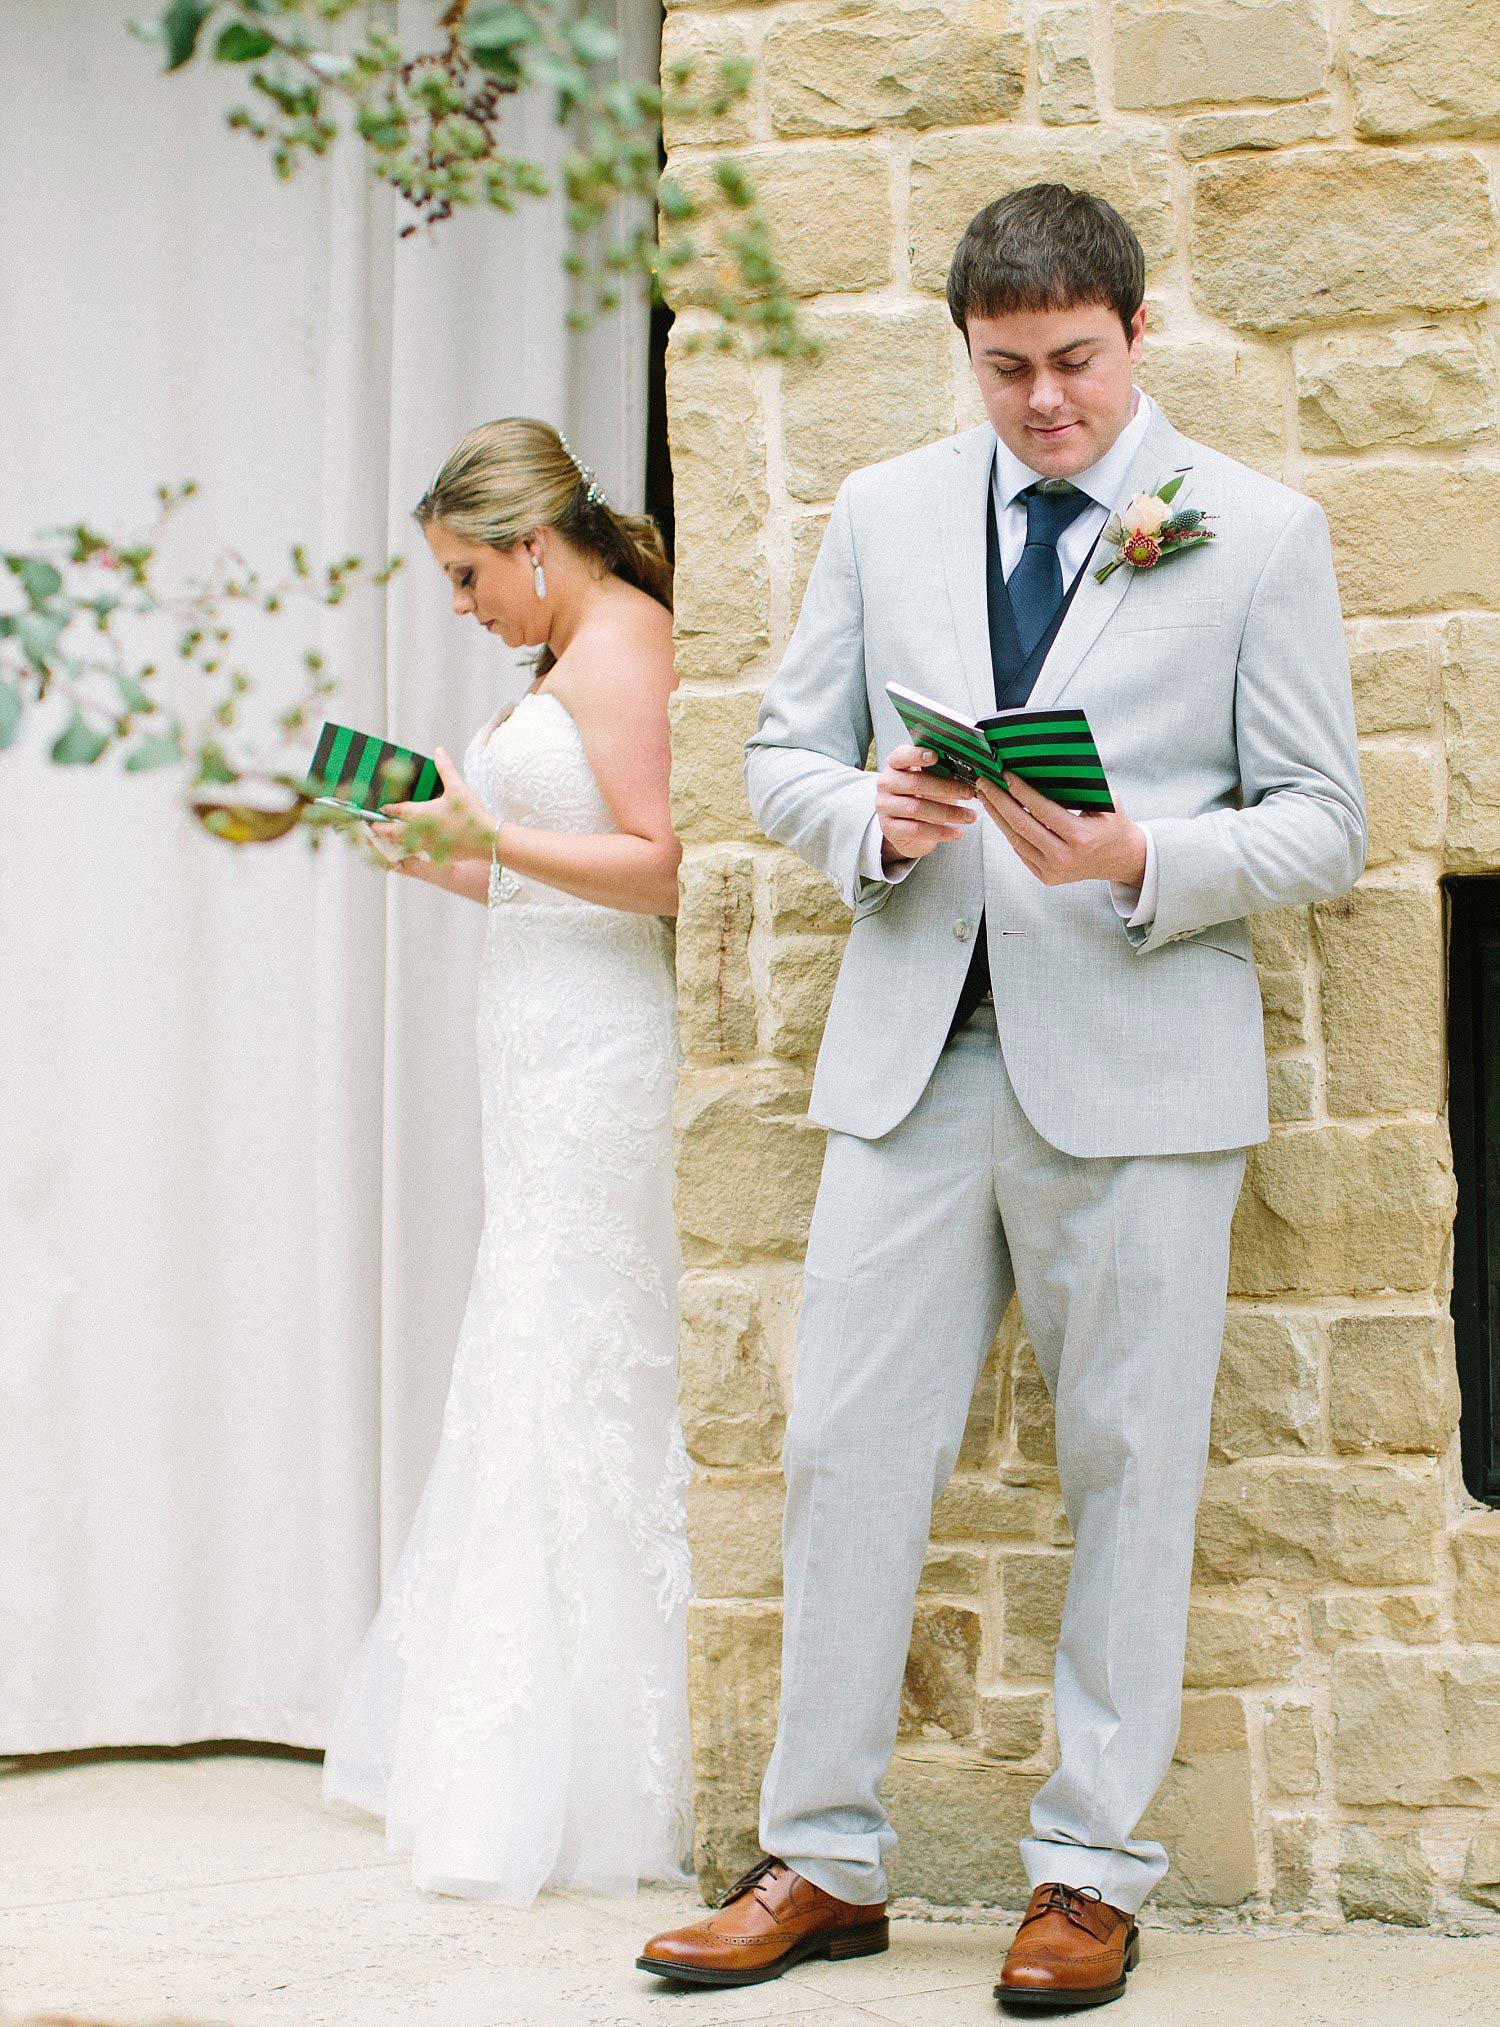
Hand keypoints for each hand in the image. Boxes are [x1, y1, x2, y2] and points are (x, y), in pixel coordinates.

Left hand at [374, 747, 493, 862]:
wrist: (487, 840)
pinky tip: (409, 849)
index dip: (387, 809)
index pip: (396, 810)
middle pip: (392, 832)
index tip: (380, 809)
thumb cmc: (471, 813)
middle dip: (380, 829)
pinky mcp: (435, 856)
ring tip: (384, 840)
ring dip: (391, 842)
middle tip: (371, 828)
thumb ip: (445, 768)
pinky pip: (416, 854)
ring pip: (401, 845)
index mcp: (420, 813)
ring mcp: (425, 846)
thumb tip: (439, 750)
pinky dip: (408, 851)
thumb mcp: (457, 787)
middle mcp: (418, 831)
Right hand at [875, 744, 976, 862]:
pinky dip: (940, 832)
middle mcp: (886, 783)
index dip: (917, 755)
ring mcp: (885, 806)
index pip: (902, 756)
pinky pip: (917, 830)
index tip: (936, 756)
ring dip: (948, 813)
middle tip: (969, 793)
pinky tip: (957, 832)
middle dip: (946, 788)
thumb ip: (942, 772)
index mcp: (896, 765)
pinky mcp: (889, 828)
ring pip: (917, 809)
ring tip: (970, 816)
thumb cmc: (923, 796)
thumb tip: (968, 771)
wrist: (907, 827)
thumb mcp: (931, 780)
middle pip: (915, 783)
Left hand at [977, 771, 1146, 889]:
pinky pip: (1021, 852)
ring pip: (1016, 840)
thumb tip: (1049, 766)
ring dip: (997, 817)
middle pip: (1021, 826)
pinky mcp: (1046, 877)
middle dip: (999, 801)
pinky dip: (1009, 832)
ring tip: (986, 797)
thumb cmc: (1113, 826)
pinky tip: (999, 815)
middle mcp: (1064, 857)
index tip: (1006, 775)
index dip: (1020, 791)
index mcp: (1080, 836)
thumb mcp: (1107, 802)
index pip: (1041, 810)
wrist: (1122, 859)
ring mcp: (1053, 870)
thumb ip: (1081, 788)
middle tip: (985, 783)